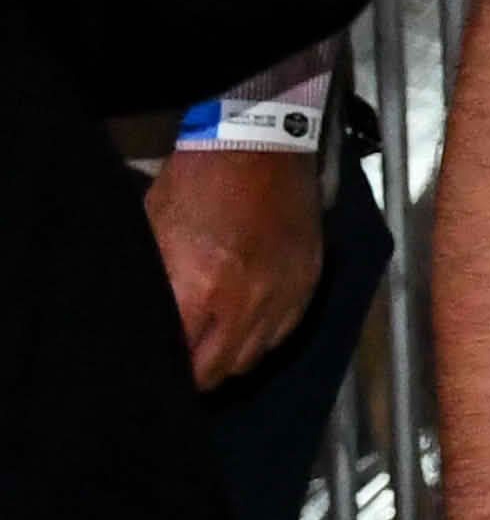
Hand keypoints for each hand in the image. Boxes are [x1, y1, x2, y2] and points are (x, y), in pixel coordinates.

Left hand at [149, 142, 326, 385]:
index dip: (167, 374)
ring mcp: (285, 293)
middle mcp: (248, 302)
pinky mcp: (308, 280)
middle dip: (198, 375)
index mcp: (201, 290)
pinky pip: (285, 331)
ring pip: (255, 357)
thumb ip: (155, 288)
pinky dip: (264, 336)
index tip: (158, 372)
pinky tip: (247, 324)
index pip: (183, 361)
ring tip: (214, 348)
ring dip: (231, 357)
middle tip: (182, 367)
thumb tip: (151, 327)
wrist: (259, 144)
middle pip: (220, 370)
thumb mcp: (154, 235)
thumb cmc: (195, 184)